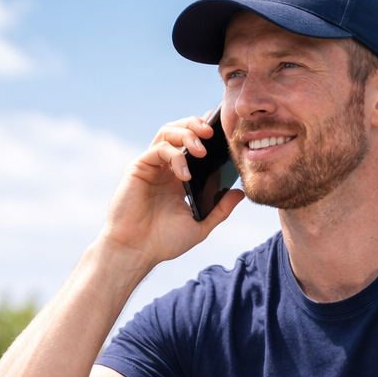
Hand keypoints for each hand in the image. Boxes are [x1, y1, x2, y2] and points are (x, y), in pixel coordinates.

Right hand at [99, 116, 243, 270]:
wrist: (137, 252)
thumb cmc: (163, 242)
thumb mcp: (200, 225)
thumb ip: (220, 209)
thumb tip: (240, 193)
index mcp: (178, 177)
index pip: (192, 144)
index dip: (205, 133)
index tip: (223, 130)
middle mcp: (163, 167)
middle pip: (178, 130)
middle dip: (195, 124)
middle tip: (212, 132)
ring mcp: (150, 166)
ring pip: (167, 133)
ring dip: (186, 134)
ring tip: (201, 150)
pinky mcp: (137, 168)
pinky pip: (158, 150)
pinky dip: (174, 156)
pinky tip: (184, 175)